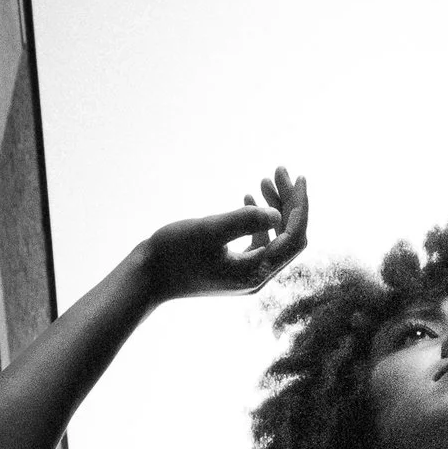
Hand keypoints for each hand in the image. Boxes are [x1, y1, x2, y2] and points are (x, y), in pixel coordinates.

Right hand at [143, 164, 309, 301]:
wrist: (147, 277)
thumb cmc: (174, 253)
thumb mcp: (209, 230)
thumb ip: (243, 221)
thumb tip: (276, 214)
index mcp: (255, 272)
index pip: (294, 238)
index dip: (300, 206)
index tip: (298, 177)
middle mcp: (256, 277)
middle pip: (289, 237)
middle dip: (288, 202)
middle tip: (278, 170)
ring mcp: (246, 275)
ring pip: (275, 238)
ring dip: (274, 208)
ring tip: (264, 179)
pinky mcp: (233, 269)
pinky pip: (259, 243)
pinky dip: (259, 220)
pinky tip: (247, 197)